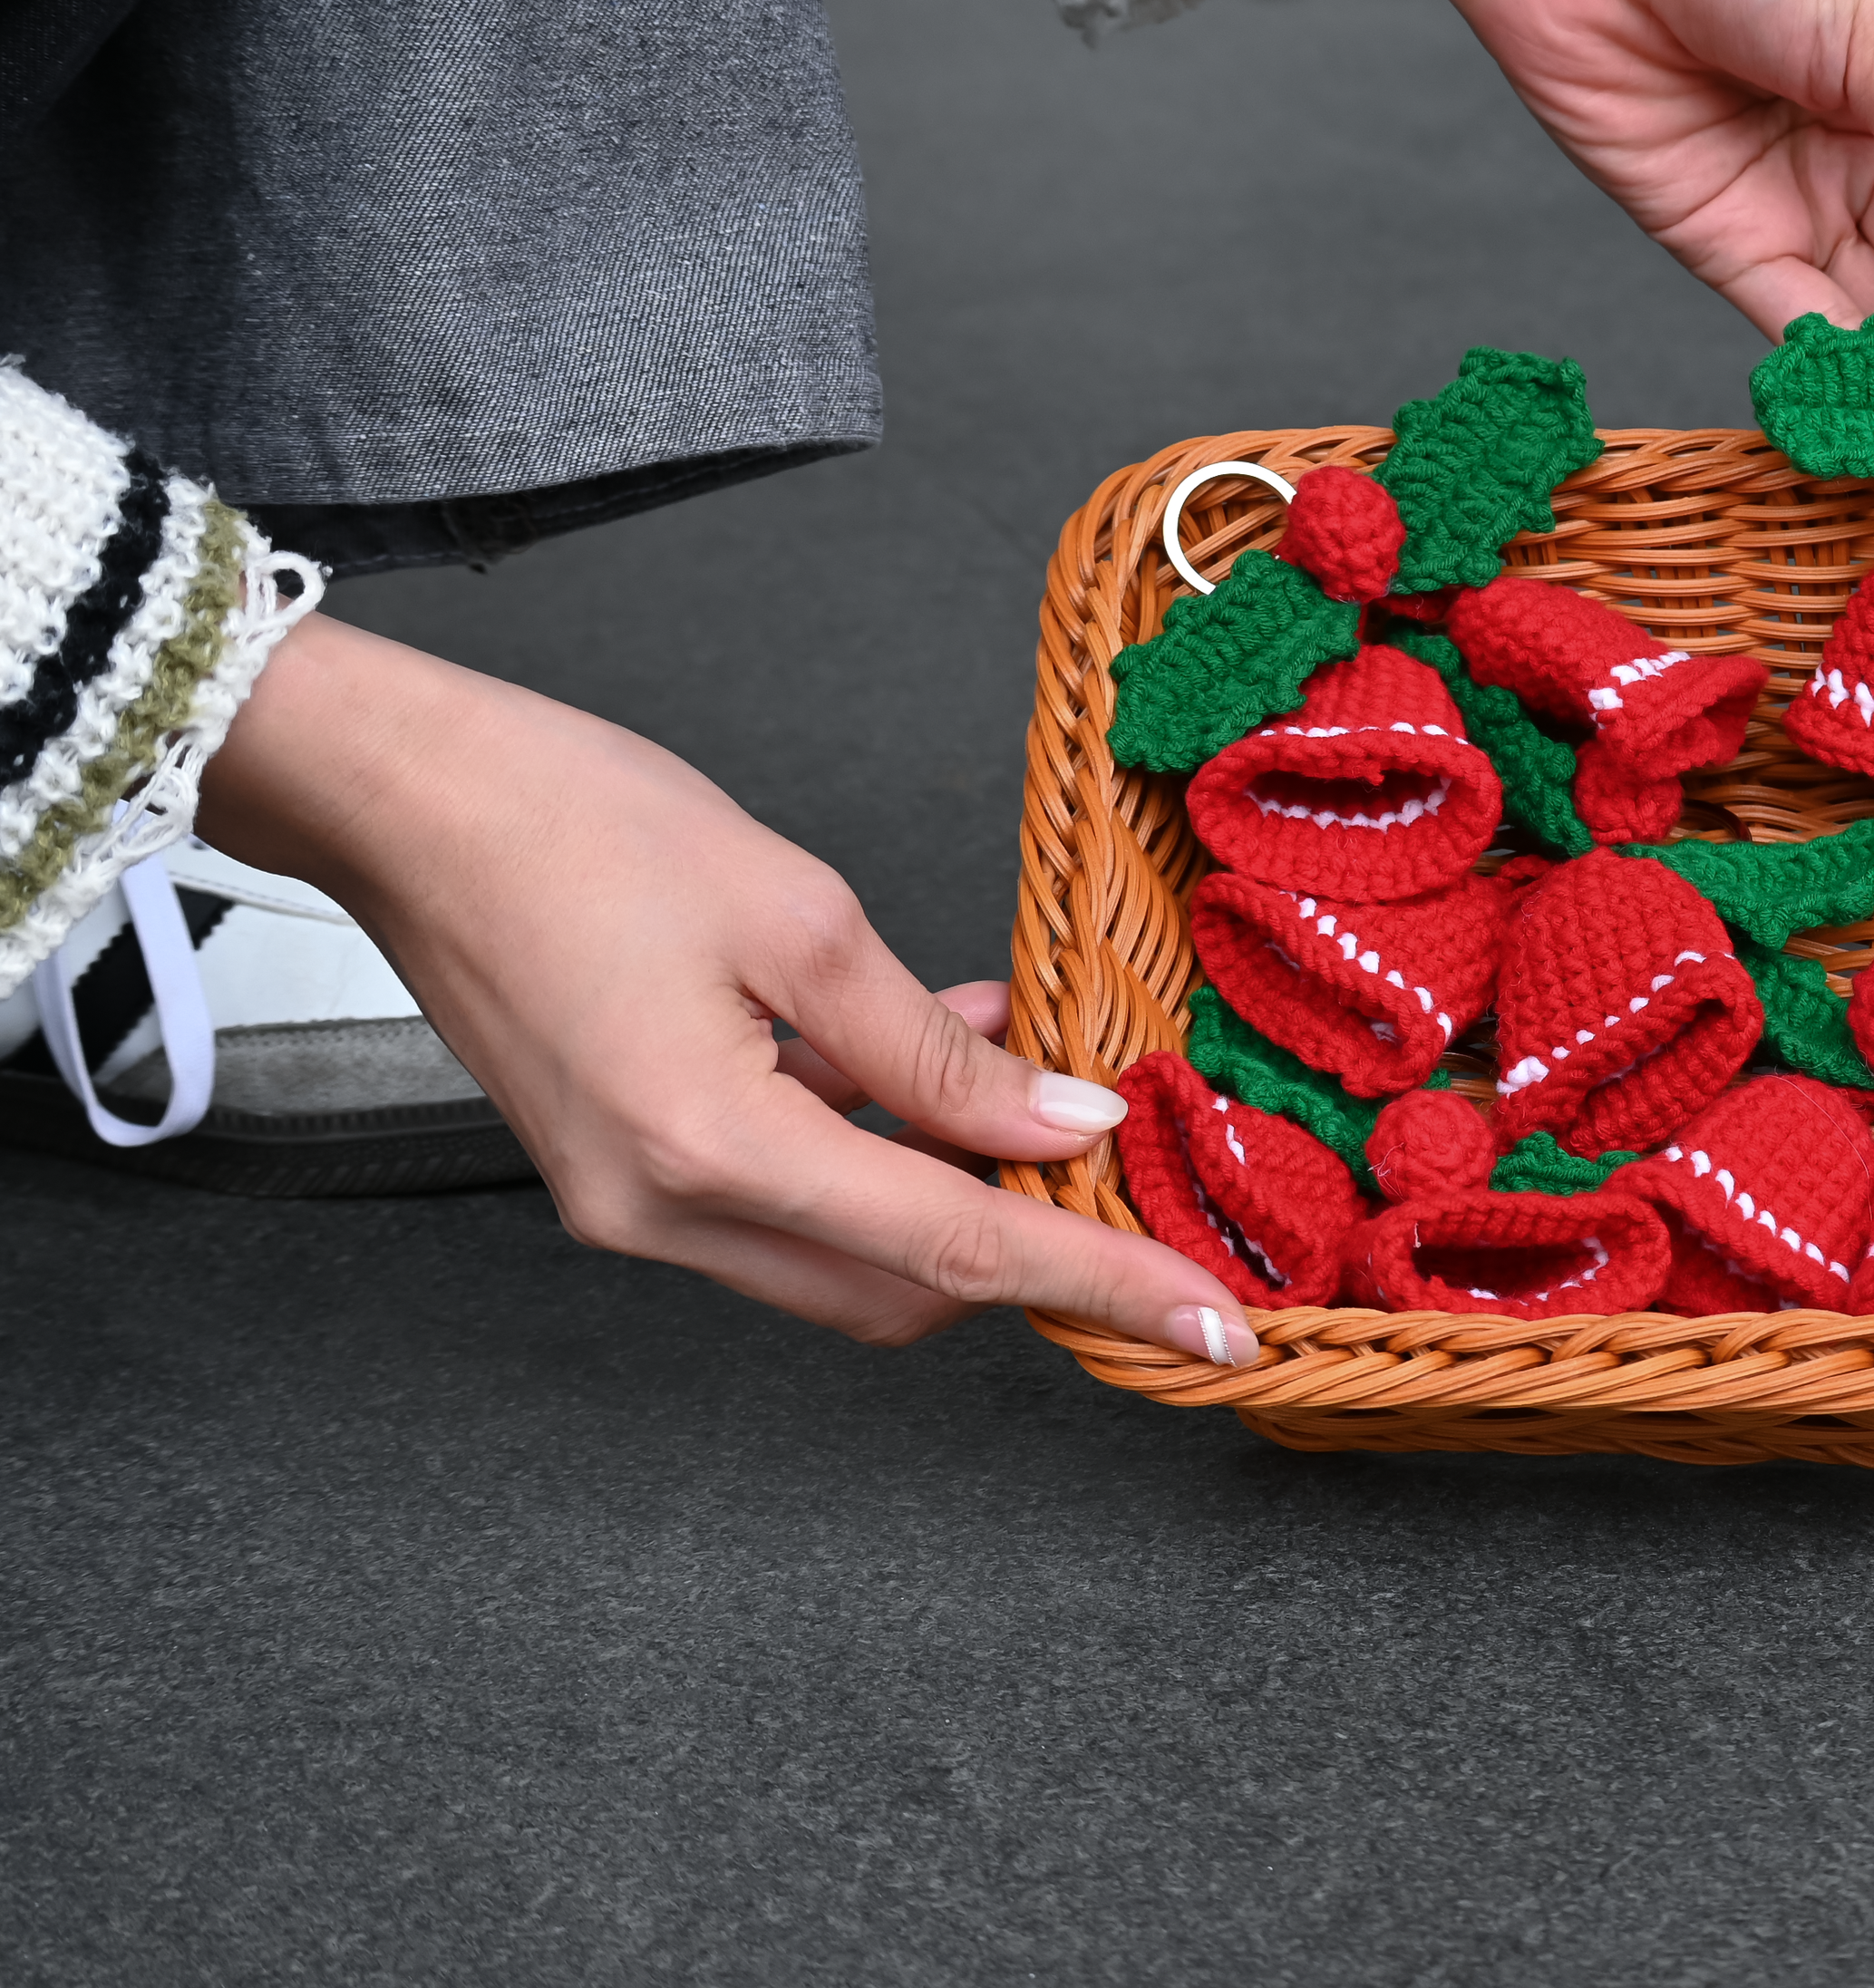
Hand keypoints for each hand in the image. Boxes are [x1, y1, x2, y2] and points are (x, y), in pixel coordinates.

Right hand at [195, 615, 1257, 1358]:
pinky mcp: (624, 1167)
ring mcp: (632, 1204)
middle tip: (1128, 1167)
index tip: (1214, 1325)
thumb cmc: (575, 822)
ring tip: (1035, 1078)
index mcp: (709, 1152)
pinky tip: (940, 1052)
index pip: (958, 1253)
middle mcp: (663, 1212)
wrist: (407, 800)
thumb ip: (936, 1050)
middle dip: (1029, 1247)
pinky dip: (880, 1150)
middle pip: (904, 1290)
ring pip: (850, 1256)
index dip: (1101, 1287)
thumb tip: (1060, 1127)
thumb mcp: (800, 917)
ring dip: (955, 1190)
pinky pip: (789, 1197)